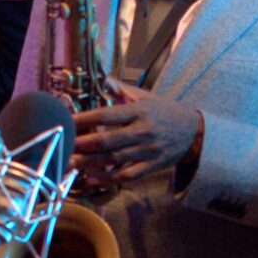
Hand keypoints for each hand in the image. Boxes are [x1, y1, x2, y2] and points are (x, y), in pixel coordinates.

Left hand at [72, 80, 202, 185]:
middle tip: (63, 146)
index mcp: (139, 111)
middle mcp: (143, 131)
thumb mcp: (146, 96)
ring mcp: (148, 150)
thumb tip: (101, 78)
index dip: (85, 119)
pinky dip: (109, 178)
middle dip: (83, 144)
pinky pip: (128, 174)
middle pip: (108, 140)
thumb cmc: (165, 111)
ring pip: (114, 159)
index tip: (66, 122)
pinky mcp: (152, 166)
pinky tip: (91, 178)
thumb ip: (121, 89)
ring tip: (69, 163)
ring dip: (90, 163)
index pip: (107, 114)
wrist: (195, 132)